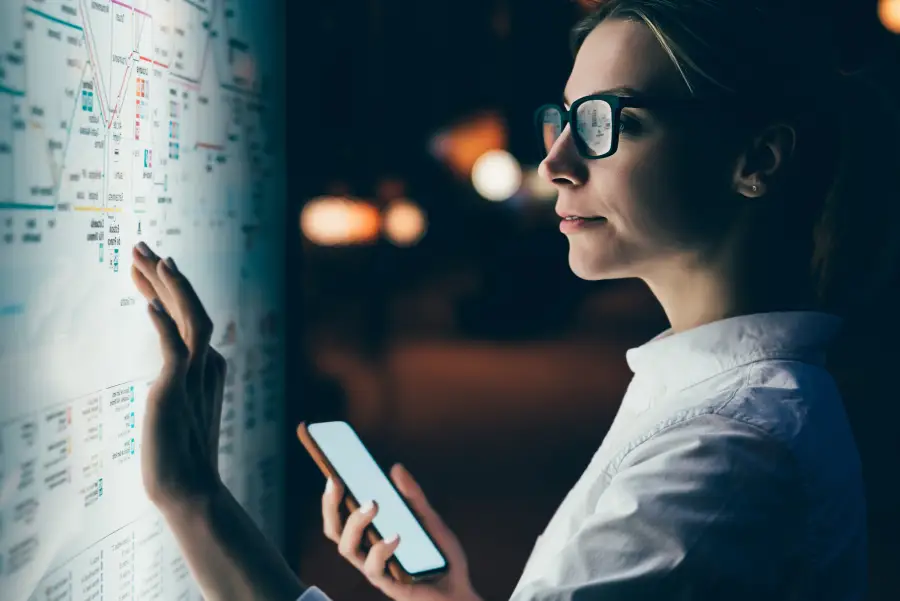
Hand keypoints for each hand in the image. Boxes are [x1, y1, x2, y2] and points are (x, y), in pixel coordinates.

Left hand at [131, 242, 225, 508]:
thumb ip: (183, 376)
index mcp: (208, 365)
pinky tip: (150, 304)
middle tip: (140, 245)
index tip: (145, 265)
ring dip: (169, 287)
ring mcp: (196, 376)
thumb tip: (185, 351)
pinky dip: (165, 325)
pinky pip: (175, 351)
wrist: (189, 489)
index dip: (165, 287)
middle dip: (165, 274)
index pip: (188, 314)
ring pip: (191, 319)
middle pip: (191, 307)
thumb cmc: (179, 454)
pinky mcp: (178, 391)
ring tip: (149, 258)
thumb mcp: (178, 406)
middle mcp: (206, 364)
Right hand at [322, 464, 482, 600]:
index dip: (331, 498)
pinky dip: (381, 549)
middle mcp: (368, 553)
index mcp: (372, 537)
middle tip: (339, 483)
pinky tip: (396, 536)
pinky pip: (375, 569)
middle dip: (331, 507)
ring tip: (372, 504)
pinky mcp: (389, 586)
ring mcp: (376, 570)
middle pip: (335, 531)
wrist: (460, 591)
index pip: (342, 517)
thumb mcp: (429, 519)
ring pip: (347, 549)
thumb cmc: (441, 556)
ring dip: (355, 523)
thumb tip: (395, 467)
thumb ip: (413, 496)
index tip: (332, 474)